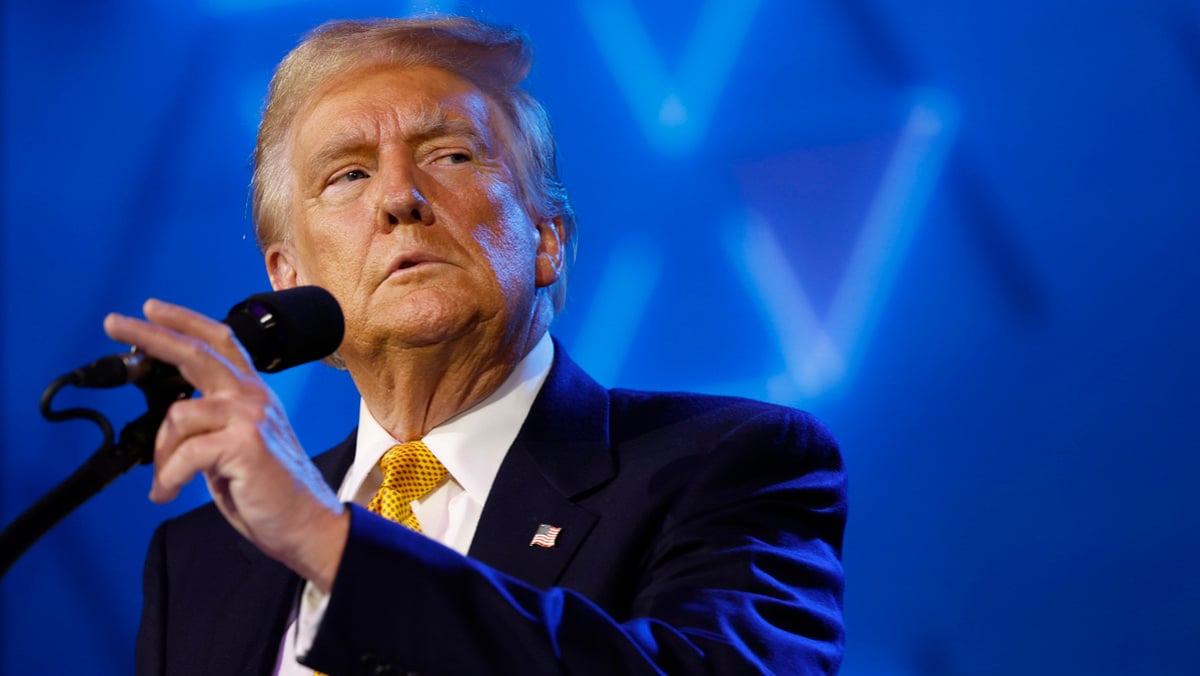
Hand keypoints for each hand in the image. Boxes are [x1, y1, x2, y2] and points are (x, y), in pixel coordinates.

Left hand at [104, 298, 347, 591]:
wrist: (304, 522)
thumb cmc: (267, 490)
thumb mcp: (234, 445)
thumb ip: (210, 423)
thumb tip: (172, 421)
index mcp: (251, 394)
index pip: (220, 342)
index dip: (184, 321)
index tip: (151, 309)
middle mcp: (252, 397)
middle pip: (196, 352)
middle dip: (150, 334)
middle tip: (114, 321)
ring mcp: (250, 417)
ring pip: (179, 415)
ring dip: (162, 455)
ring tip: (166, 481)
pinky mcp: (244, 443)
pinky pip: (184, 454)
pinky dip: (168, 478)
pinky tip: (167, 493)